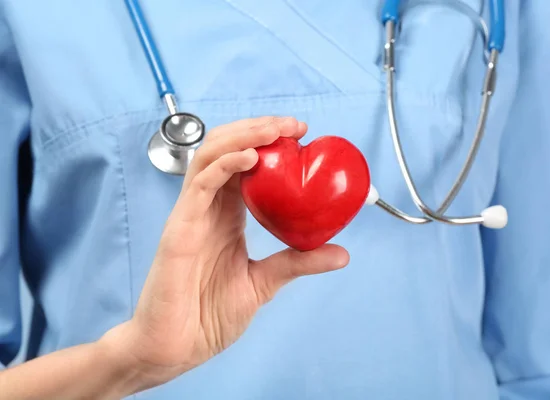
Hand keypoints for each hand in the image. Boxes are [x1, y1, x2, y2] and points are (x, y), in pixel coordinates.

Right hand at [104, 117, 349, 388]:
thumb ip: (297, 262)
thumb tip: (341, 252)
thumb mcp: (264, 283)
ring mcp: (191, 215)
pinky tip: (251, 157)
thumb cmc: (208, 316)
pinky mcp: (179, 228)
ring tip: (274, 130)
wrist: (175, 348)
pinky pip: (200, 185)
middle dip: (258, 130)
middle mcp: (208, 208)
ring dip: (243, 136)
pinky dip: (224, 164)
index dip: (269, 145)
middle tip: (293, 126)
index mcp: (226, 217)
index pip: (245, 167)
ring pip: (210, 157)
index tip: (301, 135)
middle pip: (227, 151)